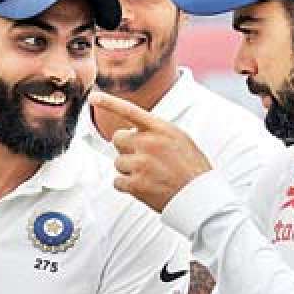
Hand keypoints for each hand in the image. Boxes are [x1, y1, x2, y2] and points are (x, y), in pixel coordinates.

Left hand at [90, 90, 211, 212]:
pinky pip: (117, 181)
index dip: (110, 103)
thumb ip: (156, 132)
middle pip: (117, 139)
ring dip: (128, 169)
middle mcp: (149, 143)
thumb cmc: (191, 168)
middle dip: (126, 148)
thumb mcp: (180, 139)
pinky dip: (127, 186)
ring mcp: (141, 164)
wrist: (200, 196)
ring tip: (150, 175)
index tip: (93, 97)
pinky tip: (145, 187)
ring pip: (117, 162)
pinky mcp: (136, 185)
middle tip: (144, 158)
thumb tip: (133, 132)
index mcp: (161, 130)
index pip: (130, 111)